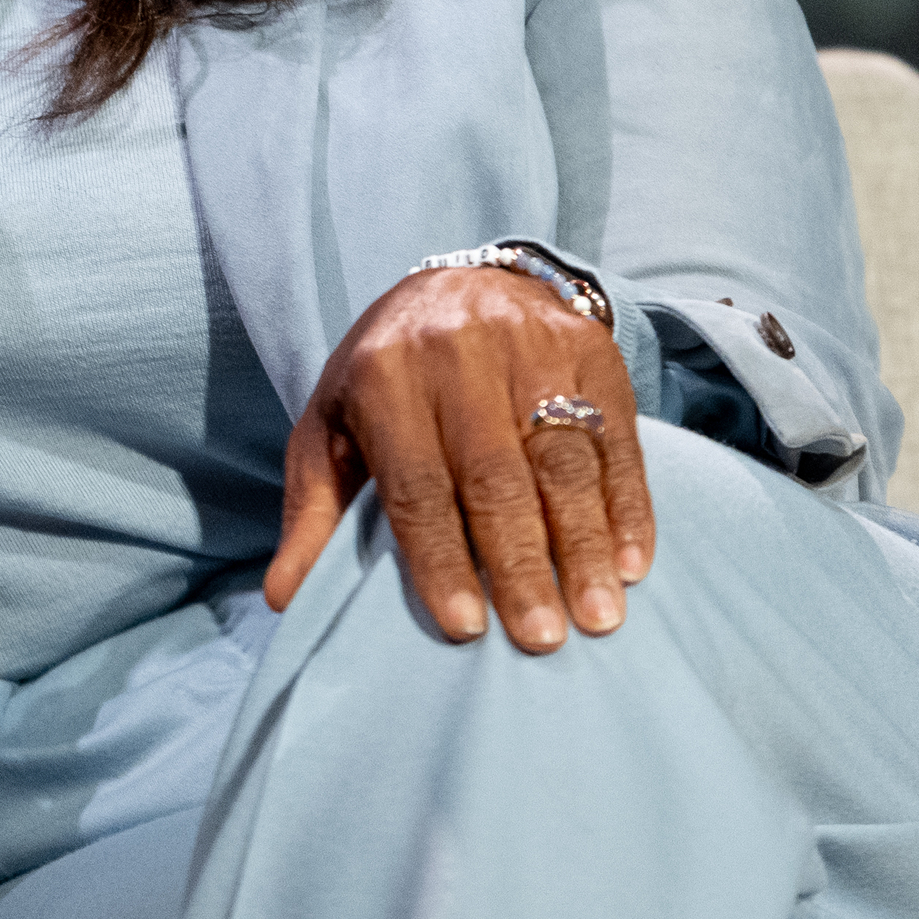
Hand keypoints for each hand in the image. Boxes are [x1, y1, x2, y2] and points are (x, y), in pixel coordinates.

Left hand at [265, 262, 653, 651]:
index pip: (417, 483)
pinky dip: (628, 503)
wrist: (459, 280)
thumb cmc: (387, 378)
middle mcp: (460, 354)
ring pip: (563, 457)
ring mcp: (531, 347)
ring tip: (598, 615)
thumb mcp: (332, 429)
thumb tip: (284, 599)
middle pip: (495, 475)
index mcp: (385, 377)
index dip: (441, 557)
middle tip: (541, 638)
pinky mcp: (589, 348)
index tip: (465, 627)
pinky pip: (616, 435)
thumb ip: (313, 512)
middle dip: (520, 563)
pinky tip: (633, 562)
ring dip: (585, 542)